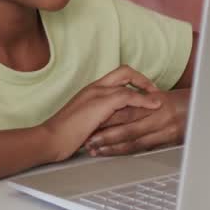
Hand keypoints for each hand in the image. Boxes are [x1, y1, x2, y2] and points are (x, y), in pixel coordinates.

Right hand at [42, 66, 161, 162]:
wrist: (51, 139)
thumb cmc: (64, 136)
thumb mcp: (86, 123)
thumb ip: (99, 118)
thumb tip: (114, 124)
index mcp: (91, 90)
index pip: (116, 76)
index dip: (132, 81)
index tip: (144, 91)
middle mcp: (95, 87)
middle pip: (124, 71)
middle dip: (142, 79)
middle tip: (154, 91)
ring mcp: (97, 93)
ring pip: (128, 80)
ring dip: (147, 88)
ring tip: (159, 99)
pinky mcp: (101, 103)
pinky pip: (129, 96)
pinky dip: (144, 99)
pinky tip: (153, 105)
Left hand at [85, 89, 188, 156]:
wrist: (206, 110)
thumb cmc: (183, 102)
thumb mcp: (164, 96)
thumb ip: (143, 101)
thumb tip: (119, 105)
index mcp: (156, 102)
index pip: (128, 109)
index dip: (108, 117)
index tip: (91, 122)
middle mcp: (161, 116)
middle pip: (128, 126)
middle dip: (107, 134)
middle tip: (89, 140)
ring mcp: (166, 131)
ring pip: (134, 141)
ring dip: (113, 147)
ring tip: (97, 150)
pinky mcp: (168, 142)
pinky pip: (144, 148)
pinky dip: (127, 151)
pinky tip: (115, 154)